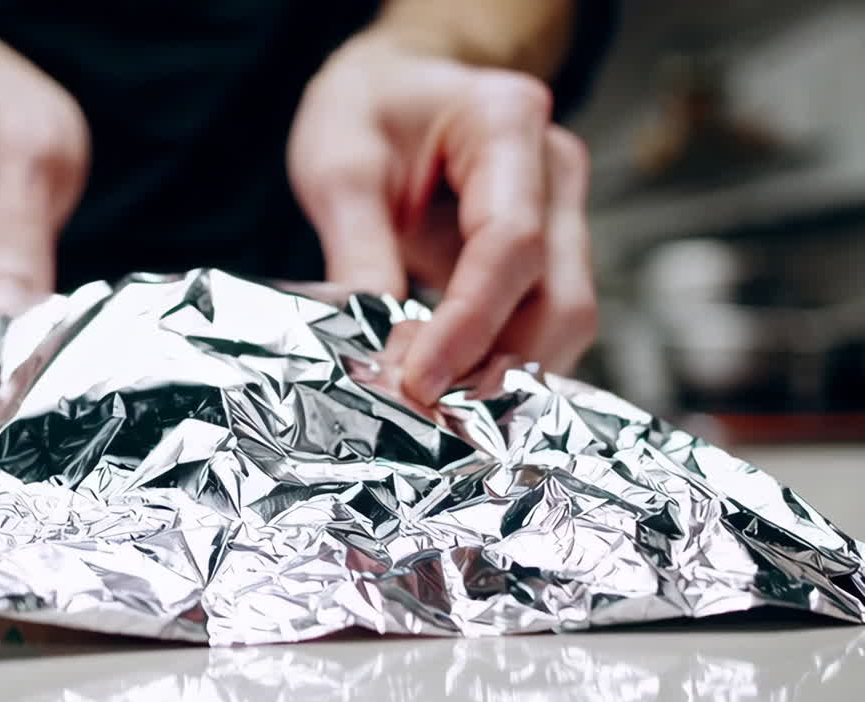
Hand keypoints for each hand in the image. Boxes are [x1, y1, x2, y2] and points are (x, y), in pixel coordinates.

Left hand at [288, 34, 595, 405]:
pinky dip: (501, 361)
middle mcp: (555, 168)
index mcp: (507, 121)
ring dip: (505, 375)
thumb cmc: (365, 110)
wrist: (391, 88)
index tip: (419, 382)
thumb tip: (381, 354)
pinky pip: (541, 320)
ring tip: (433, 411)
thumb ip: (359, 252)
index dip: (470, 324)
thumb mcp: (338, 167)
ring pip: (562, 319)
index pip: (511, 242)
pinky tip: (452, 388)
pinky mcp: (548, 252)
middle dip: (497, 366)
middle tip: (423, 413)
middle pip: (559, 296)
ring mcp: (562, 212)